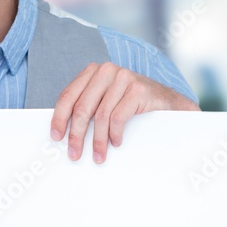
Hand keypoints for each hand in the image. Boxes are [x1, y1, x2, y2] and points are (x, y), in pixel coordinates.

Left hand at [50, 62, 199, 163]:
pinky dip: (114, 134)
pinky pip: (118, 117)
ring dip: (97, 140)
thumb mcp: (107, 101)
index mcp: (94, 71)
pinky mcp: (139, 89)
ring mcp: (124, 77)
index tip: (56, 136)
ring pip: (100, 115)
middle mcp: (107, 70)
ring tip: (98, 155)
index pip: (68, 95)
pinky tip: (116, 142)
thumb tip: (65, 132)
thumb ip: (89, 107)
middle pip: (82, 107)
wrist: (170, 103)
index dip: (59, 118)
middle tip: (74, 153)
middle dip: (76, 134)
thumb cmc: (133, 105)